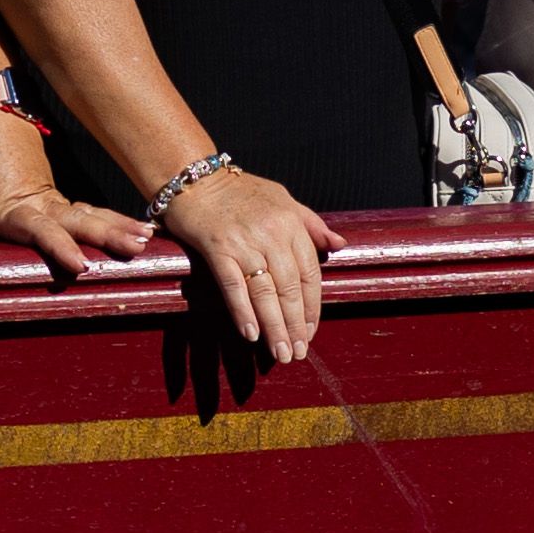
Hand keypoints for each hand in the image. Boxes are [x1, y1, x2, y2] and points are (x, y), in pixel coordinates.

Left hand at [0, 108, 152, 280]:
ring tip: (149, 239)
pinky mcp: (57, 195)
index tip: (80, 264)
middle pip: (79, 220)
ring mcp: (52, 197)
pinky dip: (114, 218)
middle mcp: (39, 202)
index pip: (40, 230)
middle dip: (109, 235)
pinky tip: (141, 228)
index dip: (59, 246)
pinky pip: (90, 209)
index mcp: (13, 205)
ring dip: (119, 225)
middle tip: (138, 248)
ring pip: (91, 213)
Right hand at [157, 164, 343, 362]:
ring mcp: (244, 242)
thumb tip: (339, 245)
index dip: (312, 306)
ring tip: (281, 353)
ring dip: (275, 327)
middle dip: (296, 325)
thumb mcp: (283, 200)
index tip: (310, 331)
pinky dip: (243, 312)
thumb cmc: (240, 191)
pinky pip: (234, 286)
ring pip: (265, 292)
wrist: (194, 179)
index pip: (310, 272)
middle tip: (298, 353)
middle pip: (290, 288)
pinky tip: (251, 334)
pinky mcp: (217, 248)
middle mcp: (271, 233)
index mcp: (290, 223)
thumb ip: (311, 224)